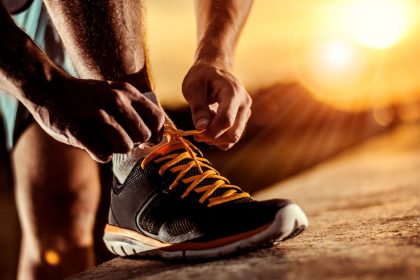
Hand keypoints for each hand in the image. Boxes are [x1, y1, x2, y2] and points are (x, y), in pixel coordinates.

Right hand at [28, 75, 164, 161]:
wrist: (49, 89)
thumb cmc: (88, 97)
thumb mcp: (116, 92)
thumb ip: (136, 110)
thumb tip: (158, 135)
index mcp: (127, 92)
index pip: (157, 119)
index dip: (154, 134)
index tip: (145, 139)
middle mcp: (116, 100)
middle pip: (142, 136)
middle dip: (134, 142)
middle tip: (119, 138)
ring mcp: (97, 114)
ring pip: (125, 147)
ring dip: (116, 149)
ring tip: (104, 140)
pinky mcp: (79, 130)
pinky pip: (104, 154)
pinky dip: (99, 154)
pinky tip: (91, 143)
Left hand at [182, 62, 251, 149]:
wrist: (214, 70)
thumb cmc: (201, 77)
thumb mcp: (193, 88)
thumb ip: (198, 108)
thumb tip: (201, 128)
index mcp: (233, 93)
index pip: (227, 120)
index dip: (211, 132)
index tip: (196, 133)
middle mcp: (244, 103)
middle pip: (233, 133)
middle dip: (213, 138)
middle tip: (197, 132)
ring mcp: (246, 112)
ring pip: (233, 138)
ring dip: (216, 138)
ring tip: (204, 123)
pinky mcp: (243, 119)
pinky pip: (232, 137)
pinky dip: (219, 138)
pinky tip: (210, 126)